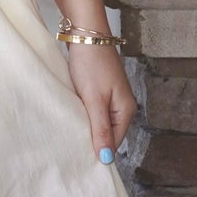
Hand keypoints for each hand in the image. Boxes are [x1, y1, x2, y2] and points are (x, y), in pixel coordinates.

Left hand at [65, 41, 134, 160]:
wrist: (86, 36)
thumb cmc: (91, 64)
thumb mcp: (94, 100)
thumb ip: (100, 129)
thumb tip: (106, 157)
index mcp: (126, 111)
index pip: (114, 143)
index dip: (98, 152)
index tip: (80, 161)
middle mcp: (123, 106)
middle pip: (108, 134)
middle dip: (92, 140)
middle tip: (72, 148)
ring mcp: (113, 98)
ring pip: (100, 123)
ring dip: (87, 128)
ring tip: (71, 134)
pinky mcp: (102, 91)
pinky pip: (95, 112)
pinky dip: (84, 116)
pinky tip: (73, 117)